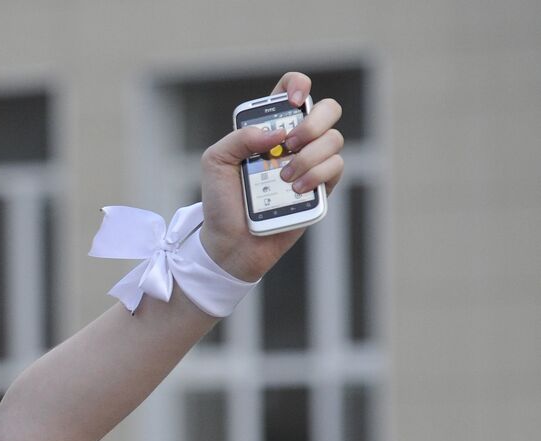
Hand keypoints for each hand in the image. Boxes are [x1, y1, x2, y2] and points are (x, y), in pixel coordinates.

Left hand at [199, 71, 344, 281]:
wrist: (230, 244)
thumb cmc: (221, 202)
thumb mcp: (215, 163)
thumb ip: (238, 139)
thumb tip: (277, 133)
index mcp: (268, 128)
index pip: (292, 91)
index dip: (298, 85)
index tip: (292, 100)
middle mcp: (295, 141)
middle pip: (328, 109)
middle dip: (314, 121)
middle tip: (291, 143)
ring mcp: (311, 163)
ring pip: (334, 140)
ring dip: (310, 156)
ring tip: (285, 178)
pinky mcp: (321, 188)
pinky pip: (337, 167)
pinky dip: (318, 175)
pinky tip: (295, 190)